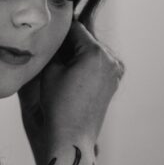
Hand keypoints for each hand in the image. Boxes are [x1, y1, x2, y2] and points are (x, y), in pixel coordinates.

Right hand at [17, 19, 124, 161]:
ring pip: (92, 51)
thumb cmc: (59, 105)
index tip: (48, 29)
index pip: (75, 28)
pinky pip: (98, 64)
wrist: (72, 136)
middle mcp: (111, 59)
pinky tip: (72, 74)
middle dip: (70, 43)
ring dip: (78, 53)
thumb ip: (56, 48)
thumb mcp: (51, 70)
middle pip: (86, 39)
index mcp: (96, 52)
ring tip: (61, 64)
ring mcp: (115, 71)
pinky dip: (86, 64)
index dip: (59, 29)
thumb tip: (56, 35)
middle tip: (52, 48)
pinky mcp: (114, 82)